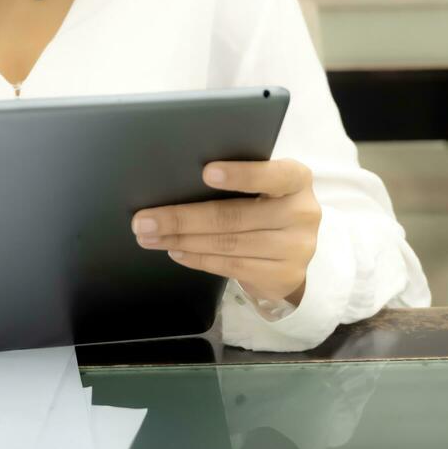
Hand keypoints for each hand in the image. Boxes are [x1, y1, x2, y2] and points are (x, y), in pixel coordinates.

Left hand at [131, 159, 320, 306]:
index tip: (206, 172)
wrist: (295, 249)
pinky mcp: (283, 276)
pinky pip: (231, 266)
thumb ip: (239, 181)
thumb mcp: (265, 186)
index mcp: (297, 179)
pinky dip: (198, 258)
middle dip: (183, 218)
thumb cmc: (268, 204)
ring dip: (183, 241)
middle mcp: (302, 212)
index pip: (273, 174)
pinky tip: (177, 252)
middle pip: (235, 216)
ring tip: (151, 237)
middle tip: (144, 220)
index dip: (240, 175)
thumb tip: (178, 182)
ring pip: (228, 244)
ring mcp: (296, 248)